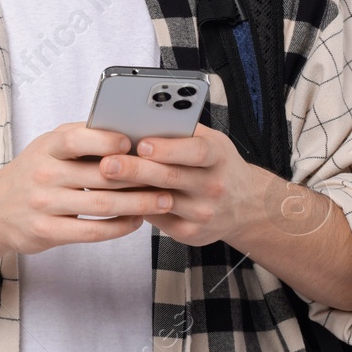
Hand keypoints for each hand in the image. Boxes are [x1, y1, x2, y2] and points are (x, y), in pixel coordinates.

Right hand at [0, 121, 177, 255]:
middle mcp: (44, 173)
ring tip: (163, 200)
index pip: (78, 138)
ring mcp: (44, 204)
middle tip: (170, 176)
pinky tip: (136, 221)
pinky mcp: (47, 232)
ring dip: (138, 204)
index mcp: (47, 146)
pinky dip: (119, 227)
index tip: (136, 144)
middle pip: (100, 175)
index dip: (108, 140)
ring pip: (102, 204)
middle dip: (140, 177)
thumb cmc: (34, 171)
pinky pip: (92, 231)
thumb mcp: (49, 147)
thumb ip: (83, 138)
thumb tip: (131, 132)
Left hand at [97, 123, 264, 247]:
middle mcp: (214, 186)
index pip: (196, 151)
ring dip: (130, 191)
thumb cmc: (218, 164)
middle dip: (136, 170)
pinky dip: (137, 208)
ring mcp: (203, 213)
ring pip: (161, 201)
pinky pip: (159, 220)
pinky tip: (117, 198)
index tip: (141, 144)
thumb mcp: (212, 142)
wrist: (248, 206)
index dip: (168, 148)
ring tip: (103, 182)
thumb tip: (140, 118)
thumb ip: (182, 132)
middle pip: (171, 177)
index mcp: (219, 157)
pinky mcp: (192, 233)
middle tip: (107, 163)